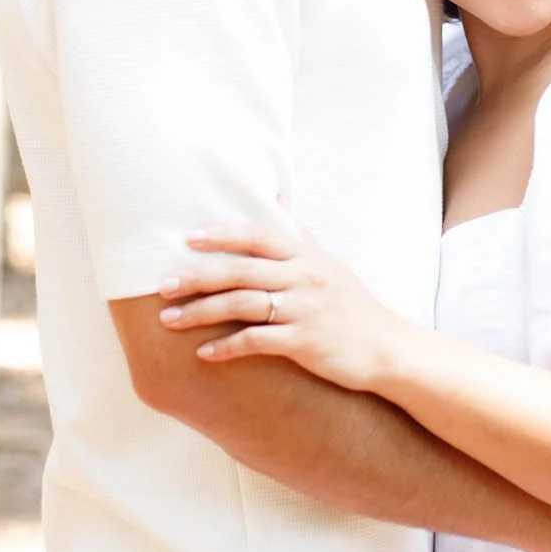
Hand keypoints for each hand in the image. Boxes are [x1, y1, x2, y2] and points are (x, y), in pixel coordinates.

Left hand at [159, 224, 402, 391]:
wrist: (388, 349)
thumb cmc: (353, 307)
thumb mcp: (330, 264)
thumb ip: (300, 234)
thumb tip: (277, 197)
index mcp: (307, 257)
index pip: (259, 236)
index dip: (223, 235)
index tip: (188, 238)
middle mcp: (305, 278)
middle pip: (241, 270)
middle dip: (198, 276)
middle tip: (162, 285)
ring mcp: (305, 310)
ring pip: (243, 305)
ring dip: (201, 312)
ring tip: (170, 320)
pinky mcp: (306, 342)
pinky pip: (257, 342)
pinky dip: (227, 347)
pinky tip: (204, 354)